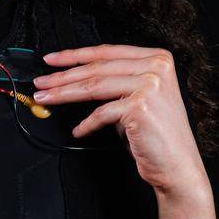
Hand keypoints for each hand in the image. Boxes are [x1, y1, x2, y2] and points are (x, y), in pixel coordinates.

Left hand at [32, 44, 210, 202]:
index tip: (52, 59)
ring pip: (94, 86)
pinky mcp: (141, 106)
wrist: (178, 166)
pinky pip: (101, 113)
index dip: (74, 55)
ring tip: (44, 99)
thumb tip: (74, 80)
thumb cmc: (155, 135)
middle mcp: (156, 67)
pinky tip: (77, 131)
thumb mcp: (136, 99)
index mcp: (157, 58)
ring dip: (64, 94)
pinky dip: (86, 124)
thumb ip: (114, 83)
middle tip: (40, 82)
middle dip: (63, 76)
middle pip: (97, 68)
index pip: (107, 51)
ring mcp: (150, 85)